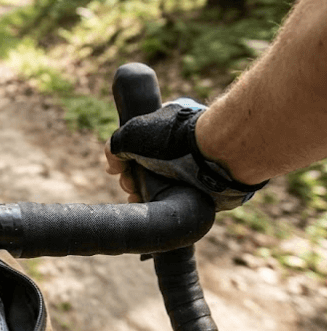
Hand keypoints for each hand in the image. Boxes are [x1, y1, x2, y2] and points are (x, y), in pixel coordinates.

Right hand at [104, 99, 266, 210]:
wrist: (216, 158)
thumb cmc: (174, 140)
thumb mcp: (130, 134)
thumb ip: (114, 146)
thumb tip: (113, 165)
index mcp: (169, 124)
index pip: (139, 143)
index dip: (125, 158)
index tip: (120, 169)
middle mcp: (182, 144)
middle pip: (147, 166)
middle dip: (133, 179)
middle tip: (130, 185)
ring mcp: (194, 167)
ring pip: (161, 184)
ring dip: (144, 194)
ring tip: (139, 199)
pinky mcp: (205, 189)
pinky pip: (177, 199)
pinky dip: (162, 204)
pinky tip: (152, 206)